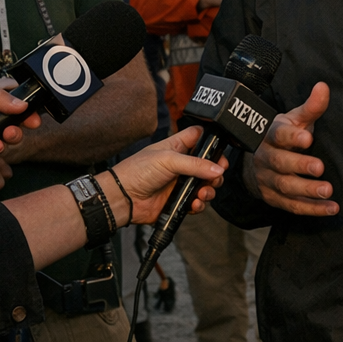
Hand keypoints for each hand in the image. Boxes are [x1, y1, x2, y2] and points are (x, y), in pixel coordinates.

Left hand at [102, 126, 227, 223]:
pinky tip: (195, 203)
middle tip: (216, 176)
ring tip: (203, 193)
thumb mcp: (169, 160)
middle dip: (216, 171)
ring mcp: (181, 183)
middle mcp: (182, 164)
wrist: (122, 198)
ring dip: (209, 190)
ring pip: (205, 185)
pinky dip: (199, 204)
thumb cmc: (138, 171)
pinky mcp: (178, 201)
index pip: (201, 138)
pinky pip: (196, 203)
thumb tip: (218, 169)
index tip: (220, 153)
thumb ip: (195, 164)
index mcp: (179, 146)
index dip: (213, 143)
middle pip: (209, 164)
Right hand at [244, 82, 337, 215]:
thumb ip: (311, 107)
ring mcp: (267, 180)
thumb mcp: (295, 119)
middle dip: (300, 166)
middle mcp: (266, 157)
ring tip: (328, 191)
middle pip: (281, 163)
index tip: (308, 138)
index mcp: (271, 134)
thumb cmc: (284, 135)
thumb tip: (323, 87)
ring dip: (307, 191)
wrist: (257, 160)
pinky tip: (330, 208)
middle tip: (320, 168)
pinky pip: (291, 206)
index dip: (292, 137)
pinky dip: (311, 209)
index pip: (279, 134)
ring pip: (285, 187)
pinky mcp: (273, 198)